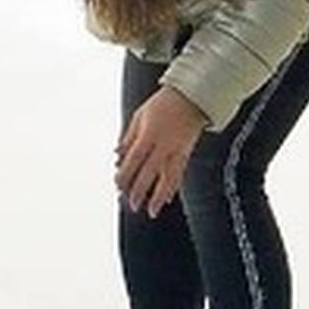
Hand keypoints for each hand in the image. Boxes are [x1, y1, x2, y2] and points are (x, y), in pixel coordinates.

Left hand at [115, 87, 207, 217]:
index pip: (134, 159)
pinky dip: (173, 187)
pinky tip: (167, 199)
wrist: (192, 96)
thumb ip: (128, 138)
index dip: (125, 174)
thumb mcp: (139, 117)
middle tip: (132, 205)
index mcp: (149, 134)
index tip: (118, 185)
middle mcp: (164, 144)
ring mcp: (177, 149)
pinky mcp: (187, 152)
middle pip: (150, 171)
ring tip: (152, 211)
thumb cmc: (162, 104)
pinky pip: (179, 173)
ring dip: (159, 195)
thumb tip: (116, 156)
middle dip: (140, 190)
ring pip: (168, 177)